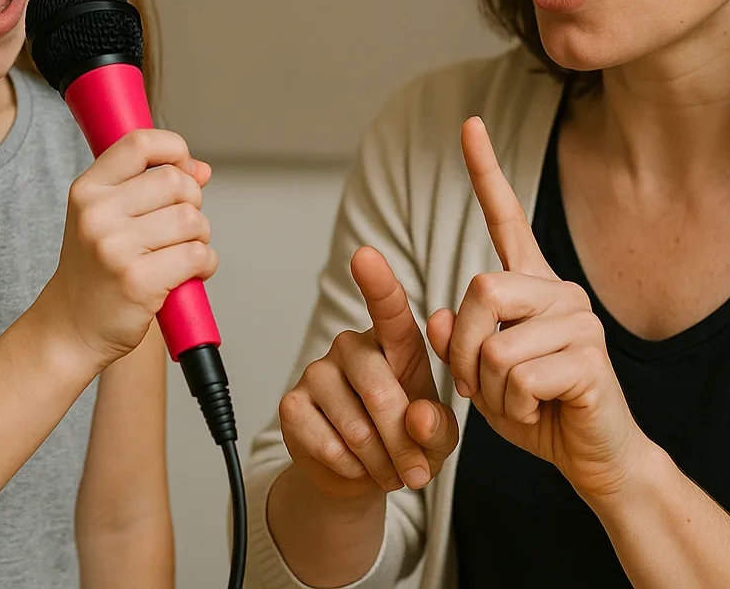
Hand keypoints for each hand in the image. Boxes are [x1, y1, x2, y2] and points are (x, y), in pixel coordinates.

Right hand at [43, 128, 217, 369]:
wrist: (70, 328)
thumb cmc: (96, 270)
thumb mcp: (108, 218)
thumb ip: (151, 187)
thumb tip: (201, 169)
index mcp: (88, 190)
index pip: (140, 143)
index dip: (175, 150)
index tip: (184, 170)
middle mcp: (96, 214)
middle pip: (176, 182)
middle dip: (193, 203)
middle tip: (180, 229)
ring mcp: (115, 248)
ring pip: (191, 220)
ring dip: (200, 237)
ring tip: (181, 253)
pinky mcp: (138, 281)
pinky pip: (196, 255)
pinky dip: (204, 264)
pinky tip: (189, 274)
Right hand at [278, 246, 459, 503]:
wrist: (361, 472)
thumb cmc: (406, 438)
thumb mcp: (437, 437)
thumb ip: (437, 428)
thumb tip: (417, 419)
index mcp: (394, 342)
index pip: (387, 308)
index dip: (377, 283)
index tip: (364, 255)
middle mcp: (352, 346)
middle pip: (381, 391)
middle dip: (404, 443)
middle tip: (416, 472)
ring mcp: (317, 372)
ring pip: (356, 427)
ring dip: (380, 462)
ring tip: (388, 469)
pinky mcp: (292, 404)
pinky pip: (328, 445)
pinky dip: (351, 468)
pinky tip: (355, 464)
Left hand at [427, 117, 649, 504]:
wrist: (593, 458)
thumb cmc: (539, 413)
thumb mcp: (482, 377)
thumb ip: (459, 342)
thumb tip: (441, 317)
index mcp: (532, 287)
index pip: (507, 218)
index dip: (486, 172)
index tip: (469, 125)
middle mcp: (559, 291)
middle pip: (480, 288)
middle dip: (464, 347)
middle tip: (478, 383)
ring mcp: (580, 320)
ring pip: (495, 341)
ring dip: (489, 386)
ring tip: (517, 400)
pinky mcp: (589, 356)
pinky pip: (518, 375)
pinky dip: (514, 405)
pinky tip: (543, 409)